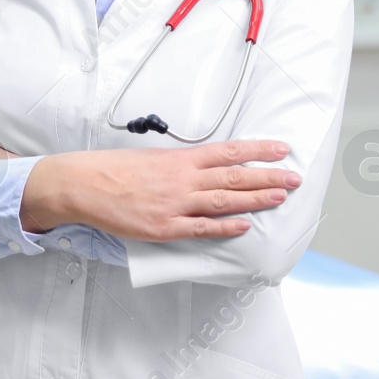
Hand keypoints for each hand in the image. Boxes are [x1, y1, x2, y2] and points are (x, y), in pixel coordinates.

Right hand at [19, 139, 301, 239]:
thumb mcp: (153, 157)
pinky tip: (244, 225)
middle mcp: (183, 179)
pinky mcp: (164, 227)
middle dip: (268, 176)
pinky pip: (201, 228)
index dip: (258, 150)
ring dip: (256, 199)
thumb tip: (207, 167)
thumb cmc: (114, 168)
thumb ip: (181, 164)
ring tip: (280, 197)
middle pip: (235, 176)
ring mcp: (175, 204)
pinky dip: (225, 226)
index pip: (229, 151)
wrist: (84, 184)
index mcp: (180, 158)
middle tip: (294, 178)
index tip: (281, 150)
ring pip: (224, 201)